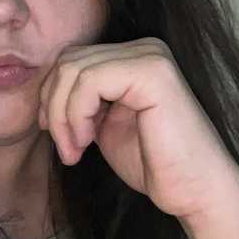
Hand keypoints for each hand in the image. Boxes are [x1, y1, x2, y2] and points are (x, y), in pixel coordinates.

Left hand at [38, 37, 238, 220]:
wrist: (195, 191)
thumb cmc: (152, 162)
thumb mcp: (104, 121)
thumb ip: (81, 98)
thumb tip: (43, 87)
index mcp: (134, 56)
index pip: (73, 58)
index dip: (52, 96)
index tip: (57, 135)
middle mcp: (145, 48)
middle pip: (69, 60)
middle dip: (54, 107)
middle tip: (67, 148)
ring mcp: (150, 56)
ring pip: (74, 69)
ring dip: (63, 117)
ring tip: (75, 150)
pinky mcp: (151, 72)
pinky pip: (90, 81)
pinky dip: (76, 114)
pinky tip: (88, 141)